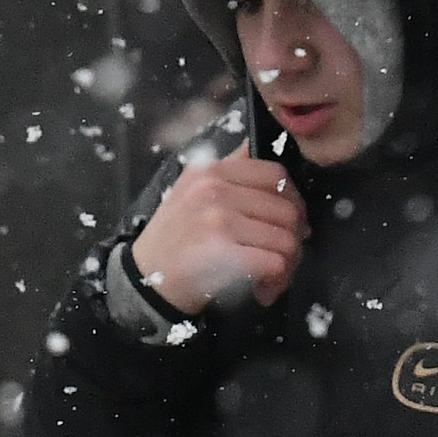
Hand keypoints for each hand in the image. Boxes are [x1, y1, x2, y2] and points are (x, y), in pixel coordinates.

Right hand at [130, 154, 307, 318]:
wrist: (144, 279)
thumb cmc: (173, 238)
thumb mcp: (190, 190)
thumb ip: (224, 171)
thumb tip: (254, 148)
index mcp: (211, 170)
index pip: (275, 174)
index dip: (292, 199)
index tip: (288, 221)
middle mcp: (215, 189)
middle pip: (286, 209)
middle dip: (294, 237)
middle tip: (284, 255)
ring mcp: (219, 219)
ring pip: (286, 238)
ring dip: (287, 262)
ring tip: (273, 275)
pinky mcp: (223, 252)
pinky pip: (275, 262)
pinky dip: (276, 280)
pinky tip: (263, 288)